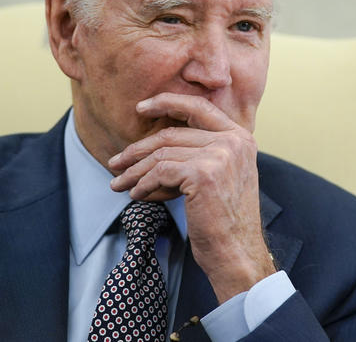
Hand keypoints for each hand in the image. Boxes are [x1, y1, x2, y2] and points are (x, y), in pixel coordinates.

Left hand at [109, 92, 275, 302]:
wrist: (237, 253)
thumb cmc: (224, 221)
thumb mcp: (220, 176)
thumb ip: (200, 153)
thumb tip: (154, 147)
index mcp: (240, 137)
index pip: (199, 106)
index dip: (167, 102)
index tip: (141, 107)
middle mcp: (233, 141)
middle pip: (173, 134)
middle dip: (138, 149)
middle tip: (116, 162)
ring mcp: (220, 155)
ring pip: (162, 154)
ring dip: (135, 171)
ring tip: (119, 183)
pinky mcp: (203, 174)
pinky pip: (160, 172)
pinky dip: (143, 184)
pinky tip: (136, 195)